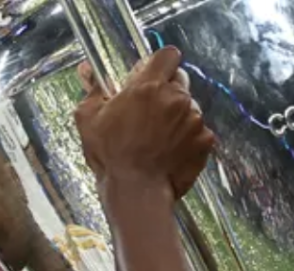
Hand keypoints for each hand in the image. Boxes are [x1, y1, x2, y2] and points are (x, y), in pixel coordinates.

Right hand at [74, 46, 214, 199]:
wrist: (137, 192)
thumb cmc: (111, 156)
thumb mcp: (88, 119)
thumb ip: (93, 89)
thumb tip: (88, 71)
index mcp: (149, 86)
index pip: (169, 55)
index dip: (161, 63)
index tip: (152, 75)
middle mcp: (177, 98)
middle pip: (180, 80)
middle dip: (168, 90)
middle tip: (150, 111)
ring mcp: (194, 120)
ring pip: (190, 107)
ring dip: (177, 116)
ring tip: (158, 138)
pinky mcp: (205, 141)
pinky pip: (199, 131)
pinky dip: (188, 138)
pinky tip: (170, 151)